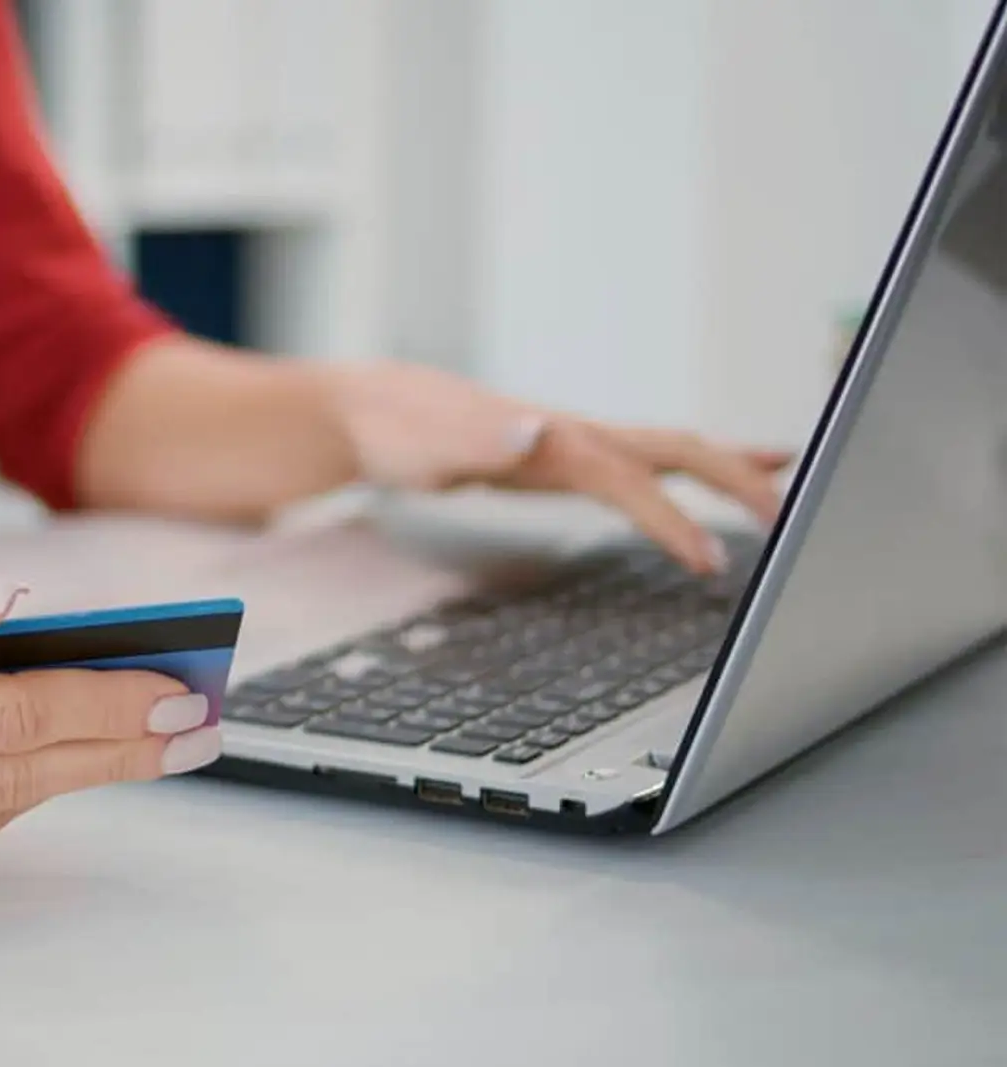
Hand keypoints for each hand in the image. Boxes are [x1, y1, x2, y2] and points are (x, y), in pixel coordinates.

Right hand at [0, 561, 220, 884]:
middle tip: (196, 724)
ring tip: (145, 734)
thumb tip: (10, 605)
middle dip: (117, 747)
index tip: (176, 689)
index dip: (102, 702)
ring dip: (72, 769)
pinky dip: (4, 785)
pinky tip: (52, 750)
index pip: (6, 716)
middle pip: (16, 774)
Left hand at [319, 361, 792, 572]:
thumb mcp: (427, 443)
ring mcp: (567, 441)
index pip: (631, 480)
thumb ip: (480, 437)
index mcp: (551, 437)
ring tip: (787, 478)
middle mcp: (570, 432)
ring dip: (728, 465)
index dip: (674, 521)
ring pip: (666, 449)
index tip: (712, 563)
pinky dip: (679, 472)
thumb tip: (535, 427)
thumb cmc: (395, 431)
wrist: (362, 410)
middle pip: (675, 448)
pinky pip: (636, 464)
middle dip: (738, 478)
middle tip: (797, 516)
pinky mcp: (556, 456)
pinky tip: (694, 483)